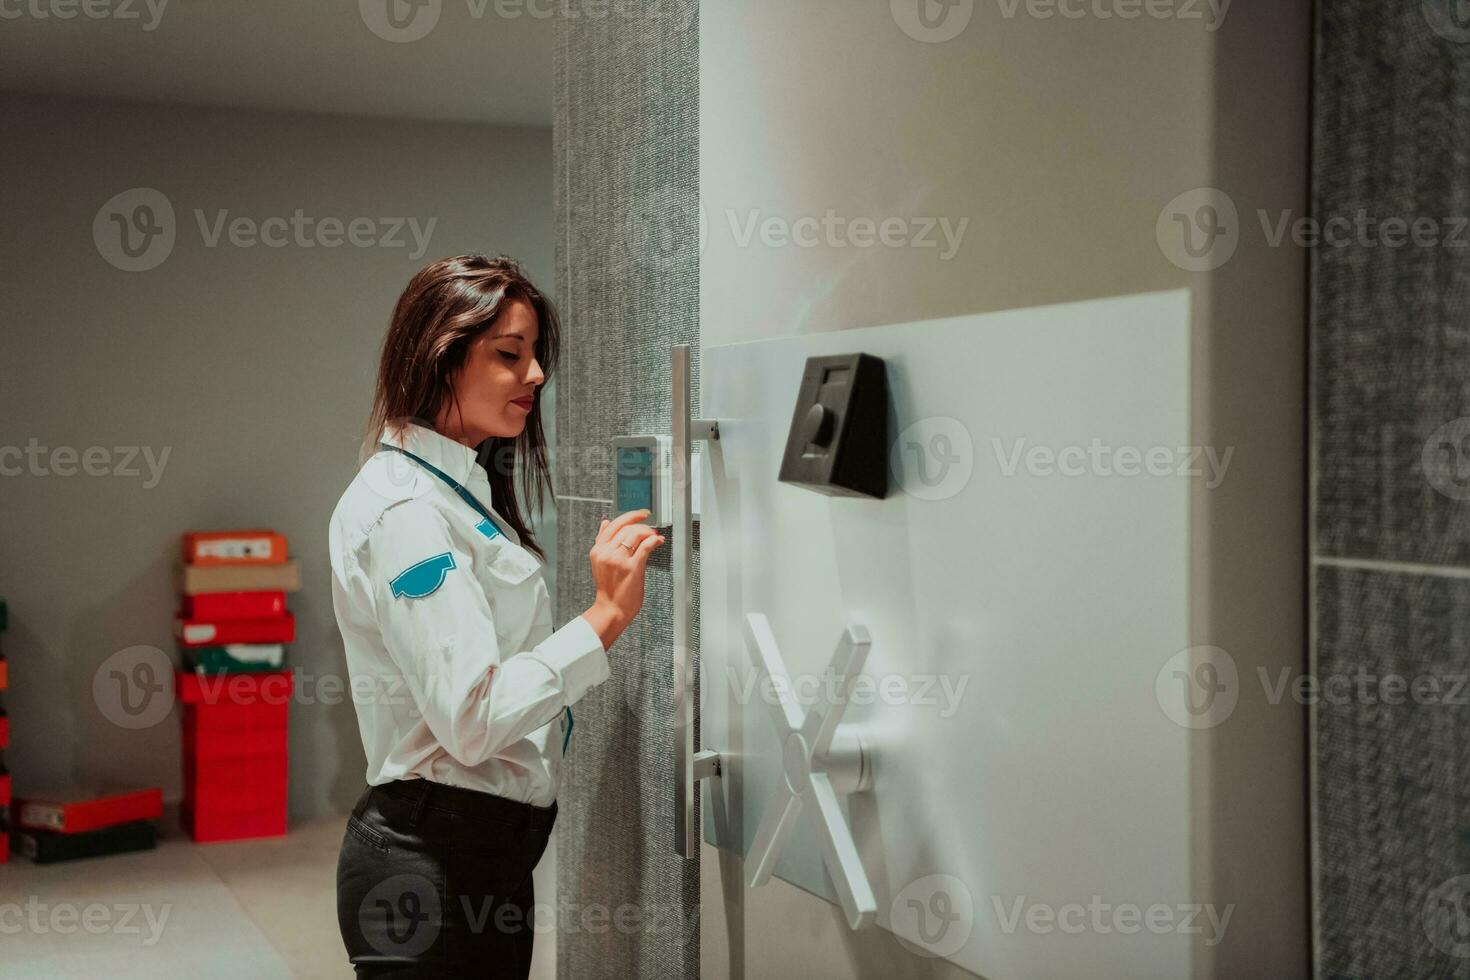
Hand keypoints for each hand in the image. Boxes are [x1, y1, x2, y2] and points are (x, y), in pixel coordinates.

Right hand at [583, 509, 664, 649]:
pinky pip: (646, 546)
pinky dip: (654, 540)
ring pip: (636, 534)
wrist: (611, 609)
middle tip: (651, 529)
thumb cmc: (609, 588)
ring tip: (654, 536)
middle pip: (627, 527)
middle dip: (642, 525)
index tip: (641, 514)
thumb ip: (603, 541)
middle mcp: (606, 553)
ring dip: (649, 532)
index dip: (631, 515)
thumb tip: (605, 522)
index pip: (614, 524)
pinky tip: (658, 541)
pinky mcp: (632, 568)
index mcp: (597, 550)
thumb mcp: (599, 561)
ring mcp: (619, 560)